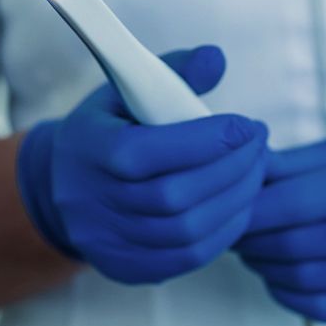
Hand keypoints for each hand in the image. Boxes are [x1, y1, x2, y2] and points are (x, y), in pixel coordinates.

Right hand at [17, 45, 268, 283]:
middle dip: (232, 168)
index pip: (148, 152)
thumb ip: (174, 71)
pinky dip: (225, 230)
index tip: (247, 125)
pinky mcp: (127, 267)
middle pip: (174, 196)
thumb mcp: (128, 90)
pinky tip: (239, 203)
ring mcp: (108, 242)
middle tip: (259, 145)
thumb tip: (217, 58)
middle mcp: (91, 202)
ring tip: (256, 170)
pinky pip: (188, 257)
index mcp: (88, 149)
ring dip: (236, 200)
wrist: (66, 185)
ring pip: (188, 231)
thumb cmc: (110, 129)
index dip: (206, 140)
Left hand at [236, 119, 325, 321]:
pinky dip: (291, 295)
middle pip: (294, 245)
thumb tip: (246, 171)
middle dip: (250, 238)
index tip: (228, 204)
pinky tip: (279, 276)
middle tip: (232, 227)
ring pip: (305, 281)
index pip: (294, 203)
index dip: (251, 207)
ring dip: (265, 267)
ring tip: (252, 248)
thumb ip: (298, 163)